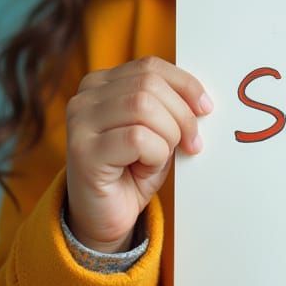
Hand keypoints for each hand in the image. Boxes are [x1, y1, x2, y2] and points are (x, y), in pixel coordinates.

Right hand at [65, 56, 212, 251]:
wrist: (104, 219)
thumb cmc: (132, 171)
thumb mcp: (157, 130)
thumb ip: (169, 107)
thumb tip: (201, 100)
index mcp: (102, 83)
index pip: (150, 66)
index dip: (184, 85)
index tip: (205, 108)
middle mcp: (85, 98)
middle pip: (149, 84)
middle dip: (181, 115)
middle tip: (191, 143)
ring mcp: (79, 123)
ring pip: (144, 107)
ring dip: (168, 135)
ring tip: (161, 157)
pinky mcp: (82, 151)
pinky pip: (137, 138)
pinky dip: (155, 154)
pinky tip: (145, 169)